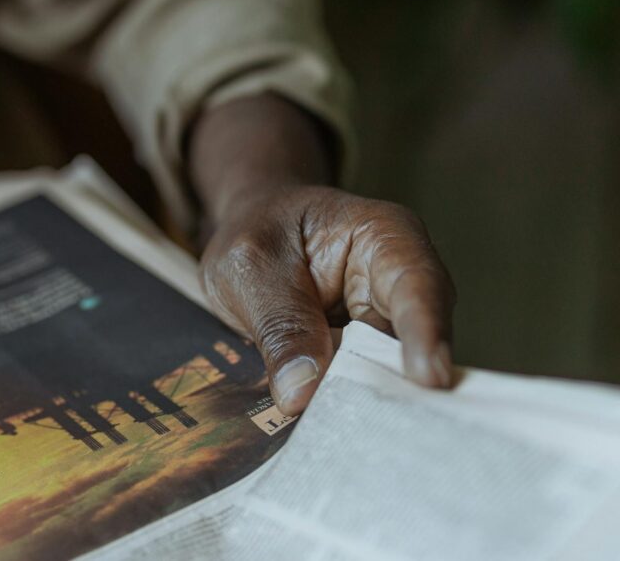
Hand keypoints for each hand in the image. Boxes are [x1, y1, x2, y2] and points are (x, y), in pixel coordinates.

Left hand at [189, 93, 454, 414]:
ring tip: (351, 441)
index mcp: (385, 238)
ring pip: (391, 377)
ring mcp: (385, 329)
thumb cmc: (255, 233)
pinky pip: (362, 391)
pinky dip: (347, 412)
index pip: (417, 284)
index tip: (429, 379)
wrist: (247, 244)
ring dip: (370, 407)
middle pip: (417, 342)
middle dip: (402, 387)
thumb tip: (303, 392)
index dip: (426, 332)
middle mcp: (399, 287)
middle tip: (384, 432)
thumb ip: (280, 324)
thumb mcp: (251, 268)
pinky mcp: (363, 362)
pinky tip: (331, 438)